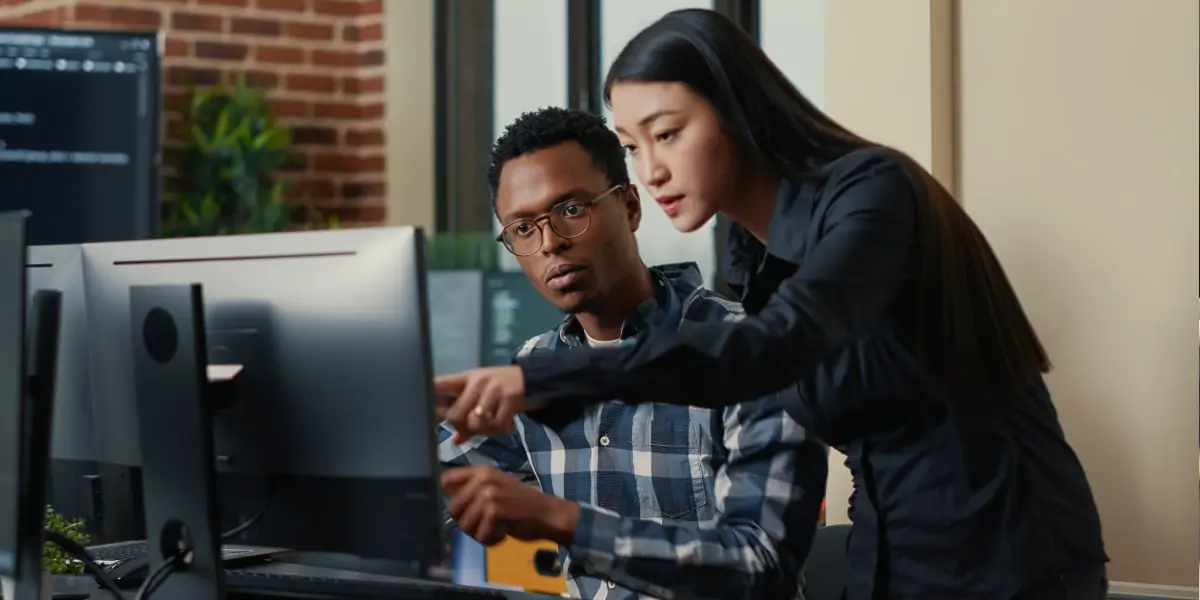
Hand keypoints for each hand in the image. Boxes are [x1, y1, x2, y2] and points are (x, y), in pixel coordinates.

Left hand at [435, 366, 531, 442]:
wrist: (534, 379)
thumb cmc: (502, 389)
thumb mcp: (482, 395)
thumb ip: (467, 417)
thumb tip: (455, 441)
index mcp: (466, 378)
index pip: (440, 383)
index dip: (427, 392)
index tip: (417, 402)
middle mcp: (477, 381)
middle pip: (455, 414)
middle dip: (462, 428)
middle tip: (473, 429)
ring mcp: (493, 389)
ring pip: (475, 422)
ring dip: (485, 431)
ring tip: (493, 426)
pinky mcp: (510, 397)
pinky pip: (497, 424)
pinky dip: (501, 430)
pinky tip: (506, 424)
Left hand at [441, 465, 577, 546]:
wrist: (548, 513)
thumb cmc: (521, 502)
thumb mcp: (496, 486)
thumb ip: (472, 488)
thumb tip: (446, 494)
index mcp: (481, 471)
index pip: (446, 480)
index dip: (450, 497)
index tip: (465, 507)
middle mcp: (483, 479)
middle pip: (452, 508)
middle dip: (466, 522)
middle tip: (484, 523)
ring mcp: (489, 494)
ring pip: (464, 525)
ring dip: (479, 533)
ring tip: (495, 528)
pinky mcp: (495, 511)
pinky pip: (480, 535)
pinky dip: (491, 540)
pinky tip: (503, 533)